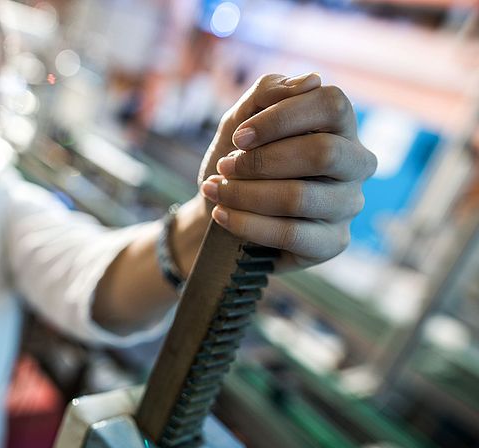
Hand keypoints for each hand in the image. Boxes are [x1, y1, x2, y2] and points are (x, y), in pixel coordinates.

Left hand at [196, 73, 375, 269]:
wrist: (219, 211)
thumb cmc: (239, 161)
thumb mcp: (241, 120)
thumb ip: (268, 93)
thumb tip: (311, 81)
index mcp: (340, 126)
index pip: (332, 104)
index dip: (281, 117)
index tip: (239, 136)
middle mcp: (355, 164)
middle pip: (323, 152)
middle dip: (262, 160)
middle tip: (225, 167)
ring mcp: (348, 205)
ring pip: (300, 196)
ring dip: (245, 193)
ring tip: (216, 190)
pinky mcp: (331, 243)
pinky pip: (290, 234)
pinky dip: (246, 223)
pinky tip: (221, 214)